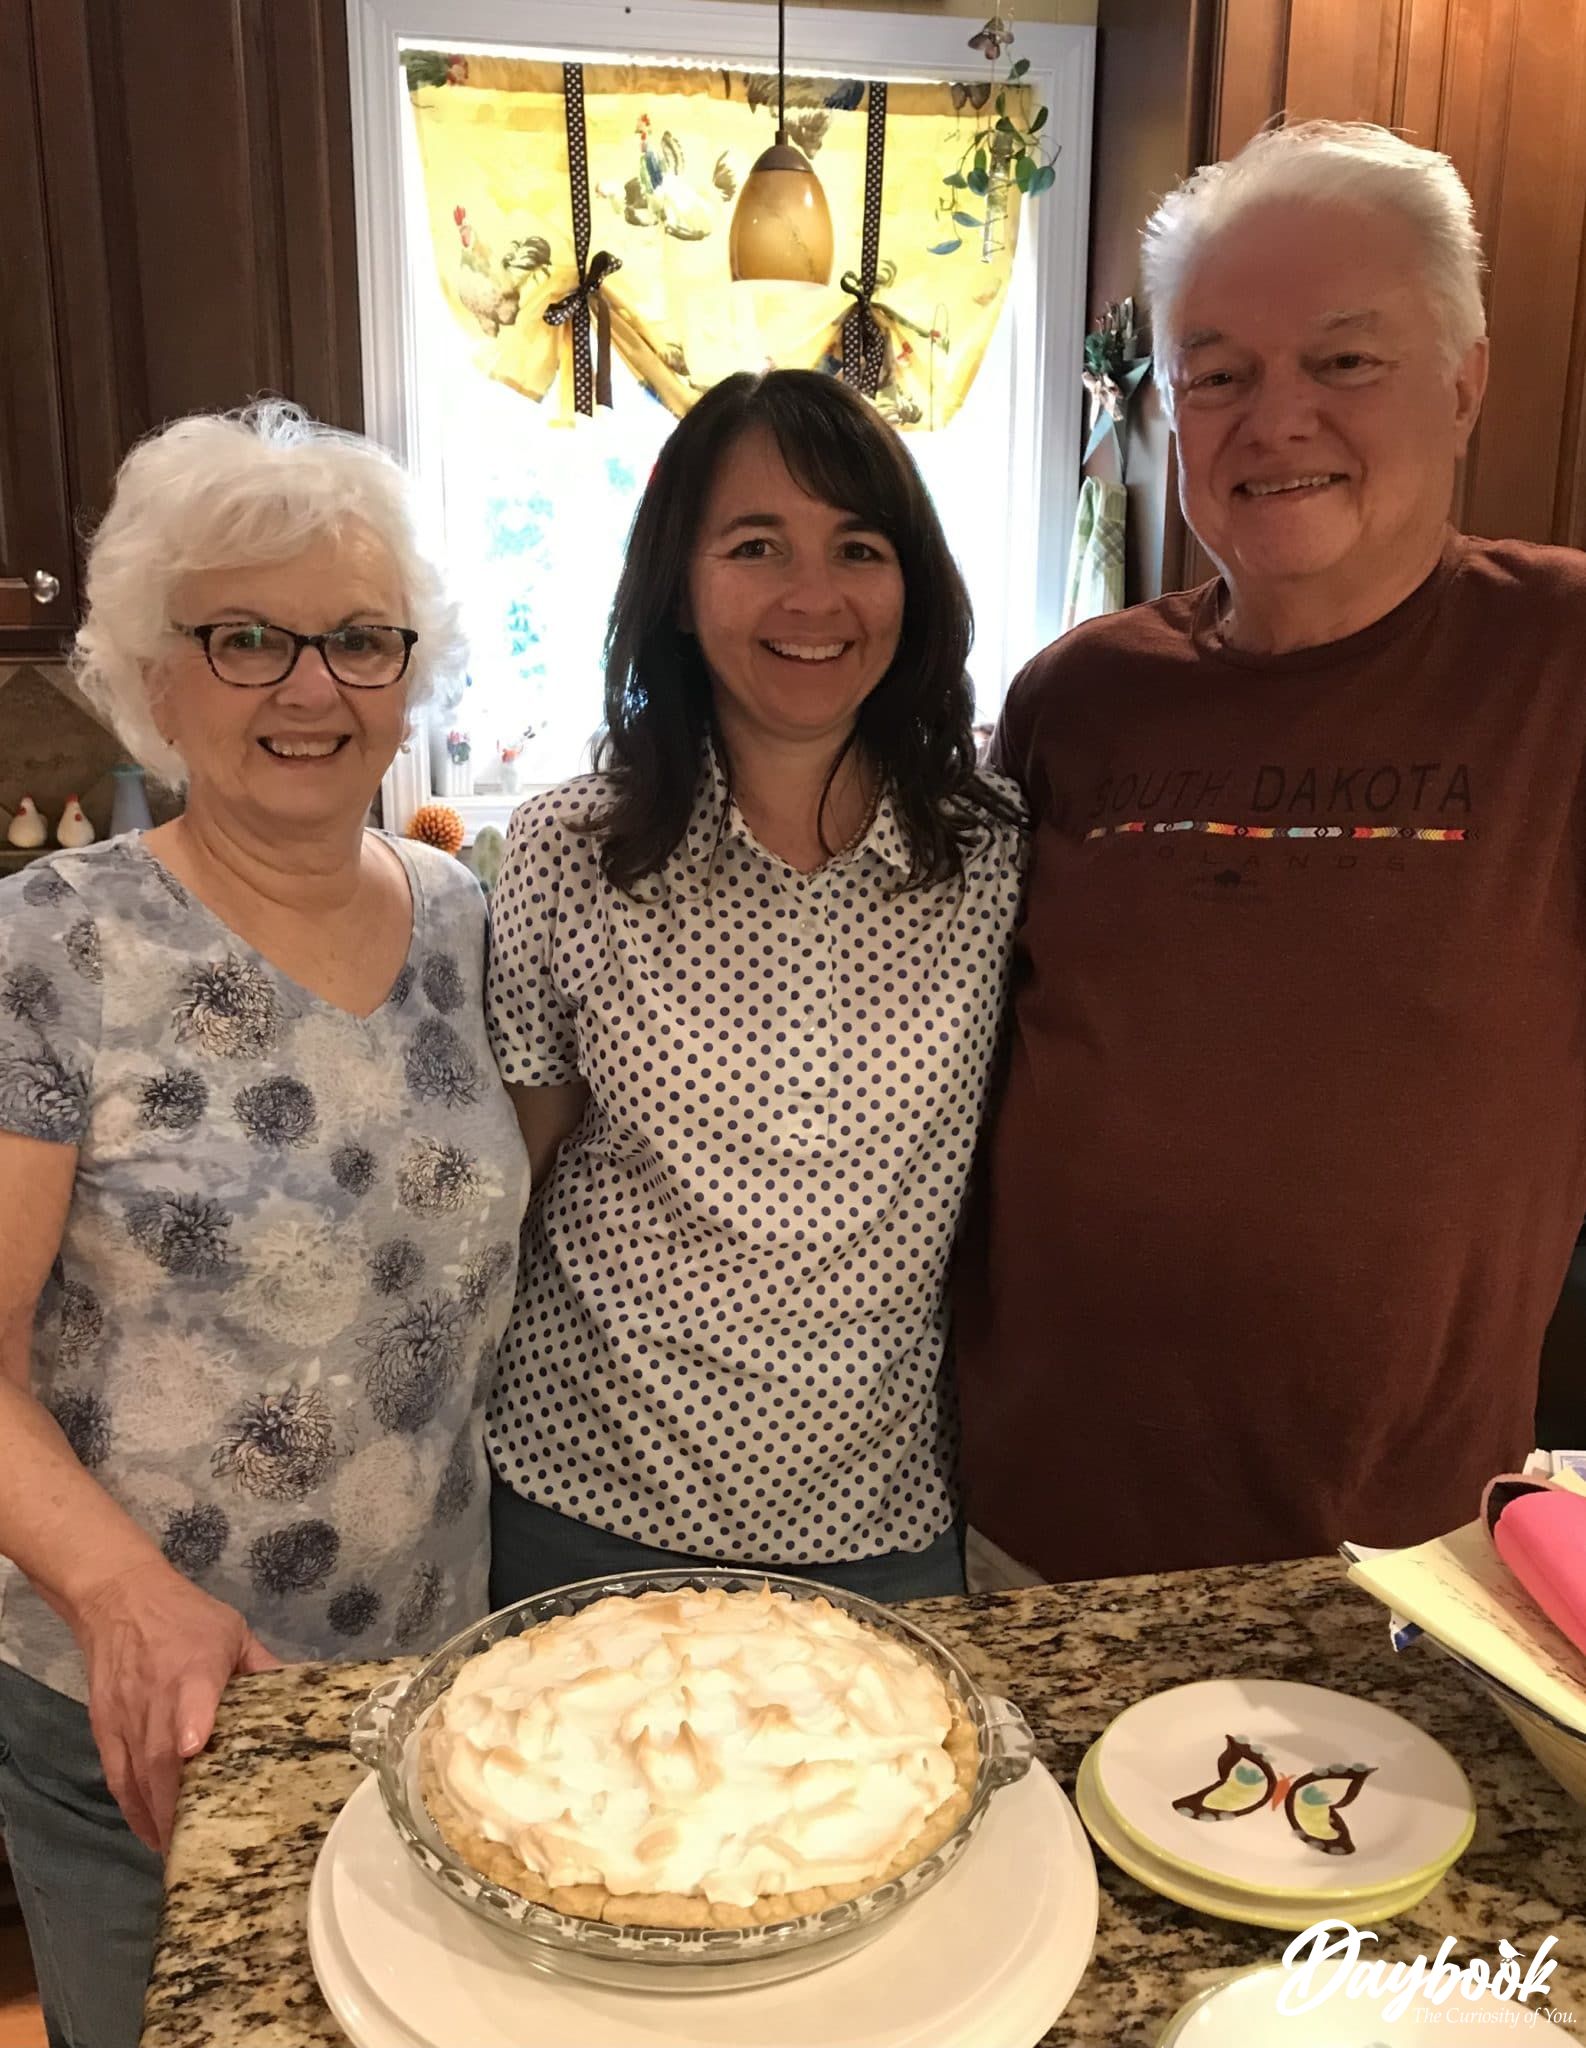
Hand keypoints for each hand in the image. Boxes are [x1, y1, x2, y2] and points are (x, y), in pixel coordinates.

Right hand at [70, 1557, 281, 1851]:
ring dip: (158, 1817)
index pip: (190, 1698)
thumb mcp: (233, 1633)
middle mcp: (155, 1697)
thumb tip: (307, 1698)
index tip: (195, 1751)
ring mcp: (126, 1717)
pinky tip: (153, 1834)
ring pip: (137, 1776)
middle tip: (206, 1845)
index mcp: (193, 1668)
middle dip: (179, 1805)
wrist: (119, 1600)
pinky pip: (118, 1779)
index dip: (192, 1723)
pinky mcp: (105, 1730)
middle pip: (161, 1757)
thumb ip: (264, 1669)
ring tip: (184, 1853)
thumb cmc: (187, 1618)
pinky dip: (134, 1810)